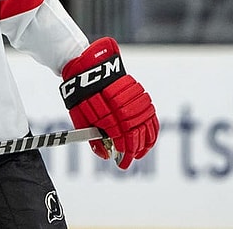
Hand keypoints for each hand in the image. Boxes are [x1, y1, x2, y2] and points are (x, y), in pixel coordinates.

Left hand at [60, 37, 158, 168]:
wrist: (86, 68)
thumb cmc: (81, 95)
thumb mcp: (81, 119)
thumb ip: (94, 139)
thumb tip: (106, 155)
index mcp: (112, 118)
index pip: (125, 143)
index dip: (125, 156)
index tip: (122, 165)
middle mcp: (127, 110)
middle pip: (138, 136)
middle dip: (135, 150)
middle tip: (130, 158)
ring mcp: (135, 101)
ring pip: (148, 126)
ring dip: (147, 140)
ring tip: (142, 150)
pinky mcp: (140, 93)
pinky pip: (151, 114)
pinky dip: (151, 126)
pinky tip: (148, 133)